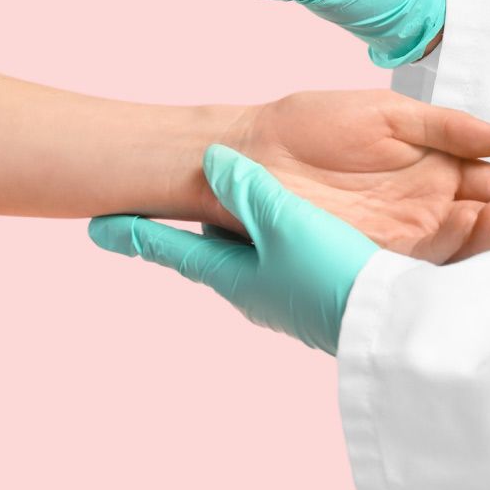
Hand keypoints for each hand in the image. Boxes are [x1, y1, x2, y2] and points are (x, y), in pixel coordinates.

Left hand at [91, 144, 380, 353]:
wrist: (394, 326)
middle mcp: (254, 291)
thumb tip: (212, 163)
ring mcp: (286, 298)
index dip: (135, 234)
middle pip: (212, 249)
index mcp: (234, 277)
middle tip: (167, 204)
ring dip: (240, 228)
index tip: (95, 228)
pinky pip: (286, 259)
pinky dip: (280, 237)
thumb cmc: (334, 274)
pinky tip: (296, 226)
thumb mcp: (284, 222)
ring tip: (232, 207)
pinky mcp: (320, 297)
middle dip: (191, 227)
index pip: (171, 250)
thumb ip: (246, 189)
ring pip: (251, 253)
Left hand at [212, 90, 489, 262]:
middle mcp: (422, 207)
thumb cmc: (311, 124)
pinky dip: (453, 246)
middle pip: (483, 217)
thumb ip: (447, 125)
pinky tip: (470, 224)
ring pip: (460, 242)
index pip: (487, 181)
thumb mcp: (389, 114)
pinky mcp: (376, 254)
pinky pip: (423, 260)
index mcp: (431, 170)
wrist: (252, 149)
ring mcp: (401, 234)